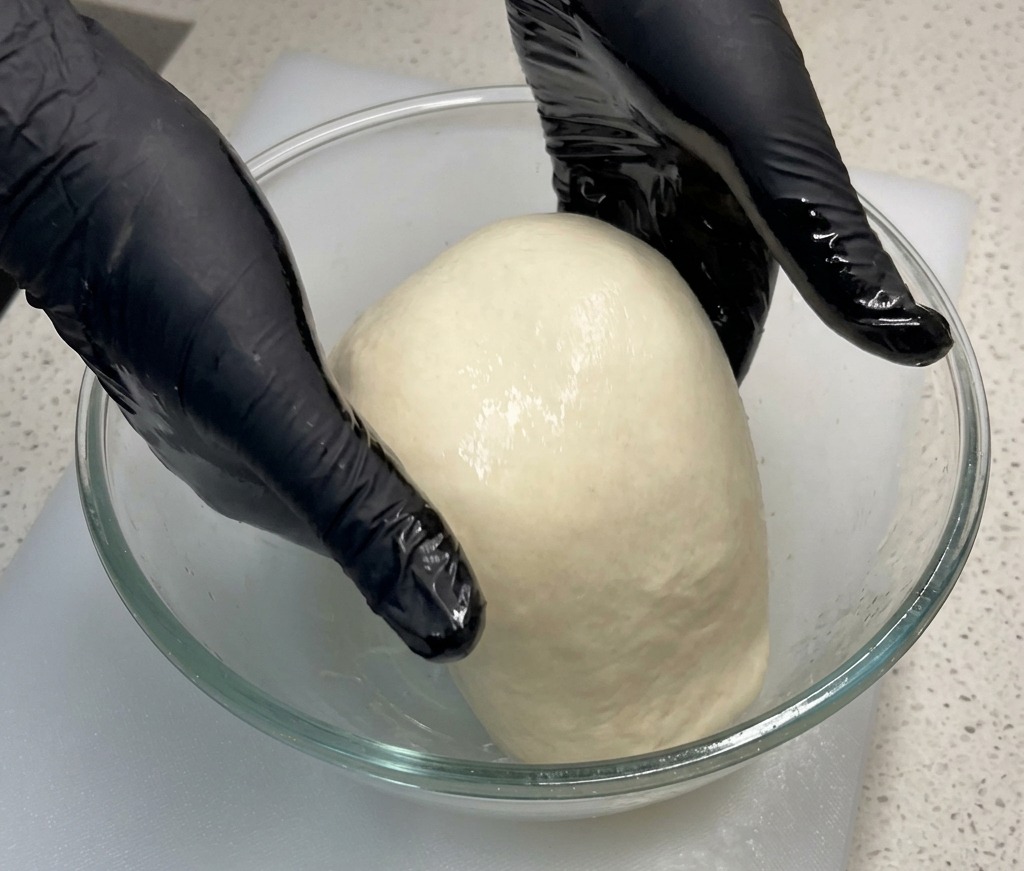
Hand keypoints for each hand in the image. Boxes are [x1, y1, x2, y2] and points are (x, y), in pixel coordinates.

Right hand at [0, 0, 482, 659]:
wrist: (87, 152)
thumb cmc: (168, 271)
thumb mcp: (272, 404)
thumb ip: (358, 504)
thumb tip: (444, 616)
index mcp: (258, 492)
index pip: (373, 562)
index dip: (447, 575)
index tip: (531, 580)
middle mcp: (257, 456)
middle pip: (370, 511)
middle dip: (446, 520)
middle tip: (544, 520)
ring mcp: (256, 394)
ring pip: (363, 453)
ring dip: (427, 460)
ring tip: (514, 457)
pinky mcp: (264, 338)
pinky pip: (354, 393)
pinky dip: (402, 400)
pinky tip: (440, 385)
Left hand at [506, 0, 952, 379]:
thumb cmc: (701, 41)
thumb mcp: (776, 155)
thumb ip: (828, 245)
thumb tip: (919, 342)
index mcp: (754, 210)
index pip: (744, 309)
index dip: (723, 366)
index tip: (692, 430)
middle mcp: (700, 202)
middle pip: (683, 299)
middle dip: (660, 357)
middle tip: (621, 423)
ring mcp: (641, 180)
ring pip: (630, 275)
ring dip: (611, 323)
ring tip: (582, 385)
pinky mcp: (588, 156)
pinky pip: (581, 233)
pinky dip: (571, 274)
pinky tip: (549, 314)